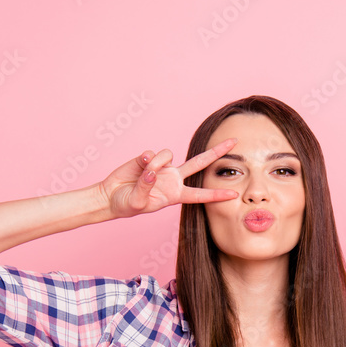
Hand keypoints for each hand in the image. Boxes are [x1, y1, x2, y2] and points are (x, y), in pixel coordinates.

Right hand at [99, 138, 238, 219]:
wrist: (110, 196)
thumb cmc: (126, 204)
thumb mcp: (138, 202)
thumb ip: (146, 187)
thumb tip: (152, 170)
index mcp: (176, 194)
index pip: (200, 195)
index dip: (216, 195)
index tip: (234, 195)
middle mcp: (173, 178)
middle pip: (200, 163)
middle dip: (217, 152)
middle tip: (235, 141)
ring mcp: (162, 166)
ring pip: (168, 155)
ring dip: (156, 164)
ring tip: (143, 176)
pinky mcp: (149, 157)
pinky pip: (152, 153)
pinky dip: (145, 160)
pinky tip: (138, 167)